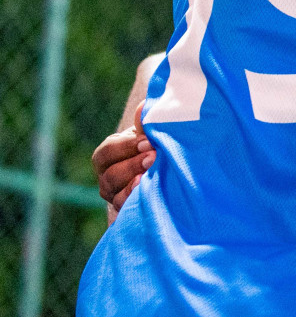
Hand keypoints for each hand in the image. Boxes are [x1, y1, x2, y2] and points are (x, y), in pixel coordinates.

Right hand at [91, 101, 154, 223]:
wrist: (167, 167)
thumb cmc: (154, 144)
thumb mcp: (148, 133)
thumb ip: (145, 124)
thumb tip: (143, 108)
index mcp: (108, 154)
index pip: (107, 152)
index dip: (126, 146)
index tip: (147, 141)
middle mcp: (107, 176)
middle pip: (110, 174)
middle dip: (132, 164)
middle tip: (153, 156)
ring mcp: (114, 194)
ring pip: (115, 191)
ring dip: (134, 180)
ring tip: (152, 172)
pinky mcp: (124, 208)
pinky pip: (124, 206)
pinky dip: (134, 198)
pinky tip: (148, 189)